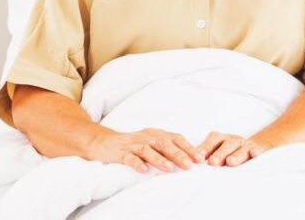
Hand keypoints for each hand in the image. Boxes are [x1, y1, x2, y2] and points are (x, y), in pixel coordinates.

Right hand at [86, 127, 203, 173]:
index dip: (189, 147)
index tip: (200, 158)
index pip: (176, 138)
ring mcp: (133, 144)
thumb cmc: (133, 146)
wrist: (104, 142)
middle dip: (178, 154)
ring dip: (159, 159)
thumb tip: (190, 160)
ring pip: (148, 149)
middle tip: (190, 164)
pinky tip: (144, 170)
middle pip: (165, 143)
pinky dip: (137, 163)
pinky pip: (129, 157)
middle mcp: (147, 136)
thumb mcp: (152, 144)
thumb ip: (167, 150)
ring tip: (169, 168)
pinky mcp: (120, 152)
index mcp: (157, 134)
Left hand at [197, 131, 275, 166]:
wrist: (254, 148)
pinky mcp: (258, 149)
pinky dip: (256, 151)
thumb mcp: (218, 152)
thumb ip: (206, 157)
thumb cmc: (230, 153)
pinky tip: (254, 153)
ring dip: (236, 154)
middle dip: (220, 154)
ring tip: (230, 162)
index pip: (212, 140)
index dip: (205, 147)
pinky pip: (258, 149)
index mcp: (221, 139)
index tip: (198, 158)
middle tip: (212, 163)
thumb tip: (188, 165)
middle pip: (226, 145)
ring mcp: (246, 144)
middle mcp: (233, 140)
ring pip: (241, 148)